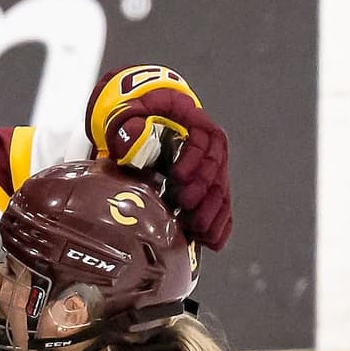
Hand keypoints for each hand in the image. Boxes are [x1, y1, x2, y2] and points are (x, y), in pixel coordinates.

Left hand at [88, 64, 231, 249]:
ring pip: (220, 193)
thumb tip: (132, 135)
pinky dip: (219, 224)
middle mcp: (210, 147)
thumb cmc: (143, 112)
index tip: (177, 177)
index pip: (202, 143)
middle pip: (215, 172)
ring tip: (199, 232)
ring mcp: (212, 169)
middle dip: (203, 194)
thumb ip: (129, 122)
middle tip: (187, 210)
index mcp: (196, 123)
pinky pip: (220, 206)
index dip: (193, 161)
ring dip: (212, 215)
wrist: (151, 115)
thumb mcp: (132, 108)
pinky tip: (213, 242)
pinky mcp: (209, 187)